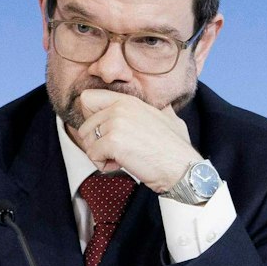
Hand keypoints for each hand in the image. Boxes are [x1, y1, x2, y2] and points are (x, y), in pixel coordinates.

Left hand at [75, 89, 201, 194]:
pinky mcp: (113, 141)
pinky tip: (121, 165)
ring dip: (100, 155)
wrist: (182, 167)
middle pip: (84, 125)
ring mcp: (116, 123)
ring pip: (86, 142)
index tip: (103, 132)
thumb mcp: (169, 119)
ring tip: (121, 158)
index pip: (88, 98)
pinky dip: (104, 166)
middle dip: (96, 143)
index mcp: (128, 100)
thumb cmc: (177, 148)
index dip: (90, 117)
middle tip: (117, 151)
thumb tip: (165, 106)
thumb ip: (160, 109)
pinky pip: (92, 156)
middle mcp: (120, 107)